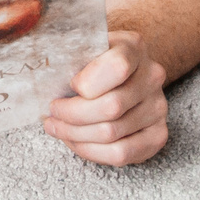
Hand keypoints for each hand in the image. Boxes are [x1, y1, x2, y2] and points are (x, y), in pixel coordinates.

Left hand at [43, 28, 169, 166]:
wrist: (123, 73)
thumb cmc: (93, 61)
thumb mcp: (83, 46)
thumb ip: (69, 52)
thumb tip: (40, 70)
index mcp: (133, 47)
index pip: (117, 66)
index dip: (88, 81)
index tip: (69, 85)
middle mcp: (152, 76)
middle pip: (111, 106)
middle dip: (72, 114)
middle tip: (52, 112)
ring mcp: (158, 107)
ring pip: (111, 133)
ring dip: (75, 134)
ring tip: (57, 127)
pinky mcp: (157, 135)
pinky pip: (121, 153)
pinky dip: (91, 151)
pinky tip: (75, 141)